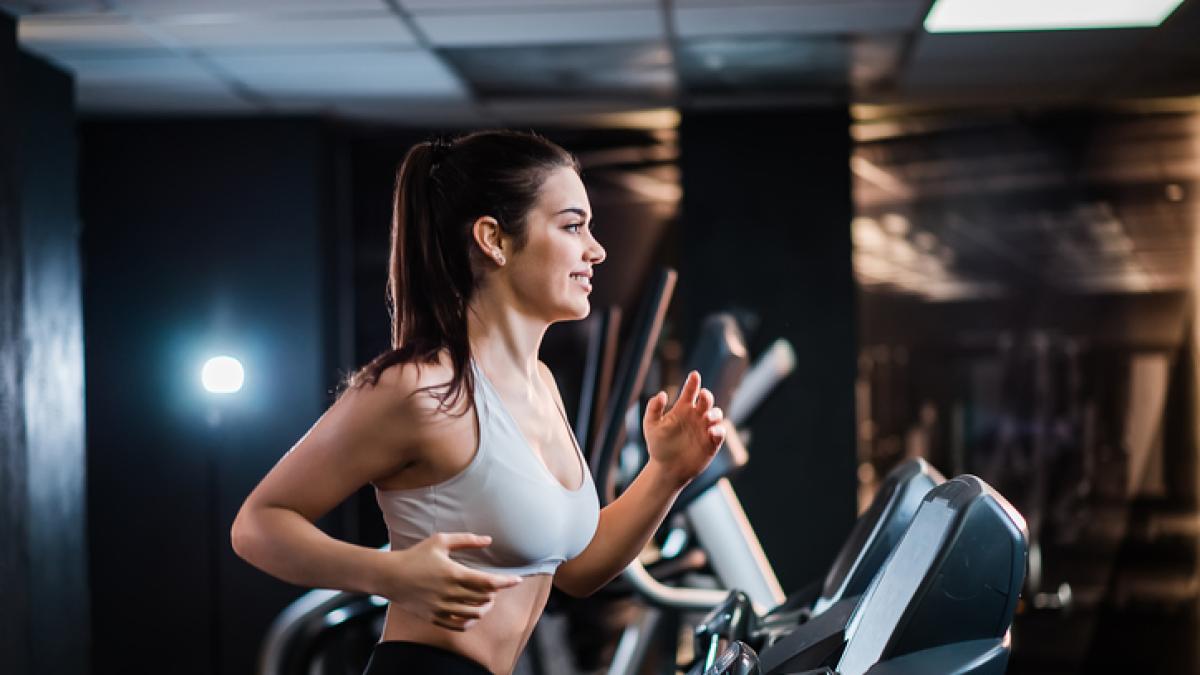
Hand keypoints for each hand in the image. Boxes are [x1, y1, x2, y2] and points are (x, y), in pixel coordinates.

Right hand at [379, 532, 521, 630]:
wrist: (390, 576)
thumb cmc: (416, 555)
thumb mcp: (440, 541)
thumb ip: (466, 540)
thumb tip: (489, 539)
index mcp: (454, 573)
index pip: (488, 582)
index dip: (506, 582)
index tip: (517, 580)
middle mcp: (449, 593)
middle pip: (484, 599)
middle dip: (495, 593)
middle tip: (495, 587)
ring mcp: (441, 607)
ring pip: (474, 614)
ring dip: (485, 607)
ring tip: (486, 600)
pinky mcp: (434, 617)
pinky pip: (459, 625)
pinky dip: (471, 621)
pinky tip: (473, 613)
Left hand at [642, 371, 726, 487]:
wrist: (666, 469)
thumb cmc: (658, 446)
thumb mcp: (651, 426)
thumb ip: (653, 409)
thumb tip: (662, 394)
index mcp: (682, 409)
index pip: (690, 391)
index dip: (693, 382)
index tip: (694, 375)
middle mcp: (696, 416)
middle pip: (706, 400)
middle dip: (707, 396)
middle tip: (703, 395)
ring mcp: (705, 428)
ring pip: (717, 414)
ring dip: (715, 413)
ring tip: (706, 417)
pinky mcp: (712, 442)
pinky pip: (720, 432)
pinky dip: (719, 430)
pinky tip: (711, 431)